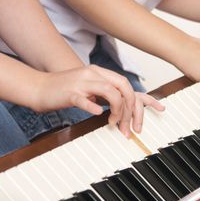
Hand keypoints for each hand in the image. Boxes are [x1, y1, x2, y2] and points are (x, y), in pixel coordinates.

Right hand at [31, 65, 163, 135]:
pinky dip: (93, 107)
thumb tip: (125, 107)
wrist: (39, 87)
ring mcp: (81, 83)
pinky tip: (98, 115)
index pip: (127, 84)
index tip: (160, 109)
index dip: (145, 97)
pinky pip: (84, 100)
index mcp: (100, 73)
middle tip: (131, 127)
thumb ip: (106, 95)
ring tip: (115, 124)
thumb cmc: (64, 91)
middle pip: (123, 87)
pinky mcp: (69, 93)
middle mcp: (93, 75)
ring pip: (110, 92)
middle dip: (131, 109)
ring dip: (117, 110)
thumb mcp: (90, 90)